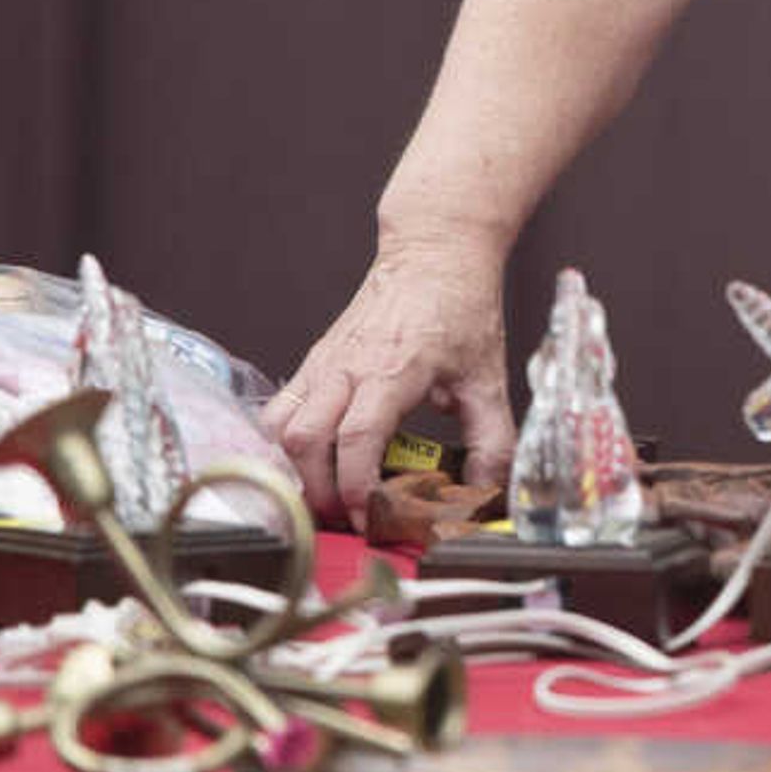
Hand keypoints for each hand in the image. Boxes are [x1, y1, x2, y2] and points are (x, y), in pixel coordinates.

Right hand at [258, 228, 516, 527]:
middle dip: (319, 492)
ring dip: (295, 470)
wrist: (435, 252)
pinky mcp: (313, 362)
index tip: (369, 519)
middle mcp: (348, 367)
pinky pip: (279, 409)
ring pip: (281, 427)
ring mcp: (324, 363)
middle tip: (346, 518)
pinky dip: (284, 445)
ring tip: (325, 495)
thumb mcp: (488, 377)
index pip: (357, 438)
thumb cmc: (460, 310)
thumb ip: (491, 439)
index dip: (356, 487)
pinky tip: (310, 464)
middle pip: (305, 442)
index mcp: (394, 371)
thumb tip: (486, 491)